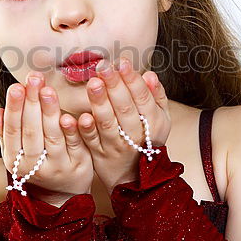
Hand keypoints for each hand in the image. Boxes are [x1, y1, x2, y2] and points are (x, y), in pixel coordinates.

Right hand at [0, 71, 94, 202]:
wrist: (65, 193)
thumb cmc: (38, 163)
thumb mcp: (18, 152)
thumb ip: (7, 132)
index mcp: (16, 161)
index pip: (12, 131)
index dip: (14, 108)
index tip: (16, 86)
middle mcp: (34, 166)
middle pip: (31, 132)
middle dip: (31, 103)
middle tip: (33, 78)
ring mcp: (57, 167)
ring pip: (52, 137)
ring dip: (49, 112)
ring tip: (48, 89)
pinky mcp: (78, 165)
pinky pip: (74, 145)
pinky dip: (71, 131)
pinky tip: (69, 115)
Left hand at [77, 56, 171, 193]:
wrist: (134, 178)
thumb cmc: (146, 140)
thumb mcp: (160, 119)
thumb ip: (156, 96)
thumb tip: (150, 75)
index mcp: (153, 123)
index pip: (143, 98)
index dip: (133, 80)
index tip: (122, 62)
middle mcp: (136, 135)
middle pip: (125, 108)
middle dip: (114, 86)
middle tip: (104, 67)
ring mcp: (116, 145)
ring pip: (108, 123)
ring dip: (100, 103)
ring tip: (93, 83)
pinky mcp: (99, 154)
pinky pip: (92, 141)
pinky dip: (86, 129)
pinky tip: (81, 116)